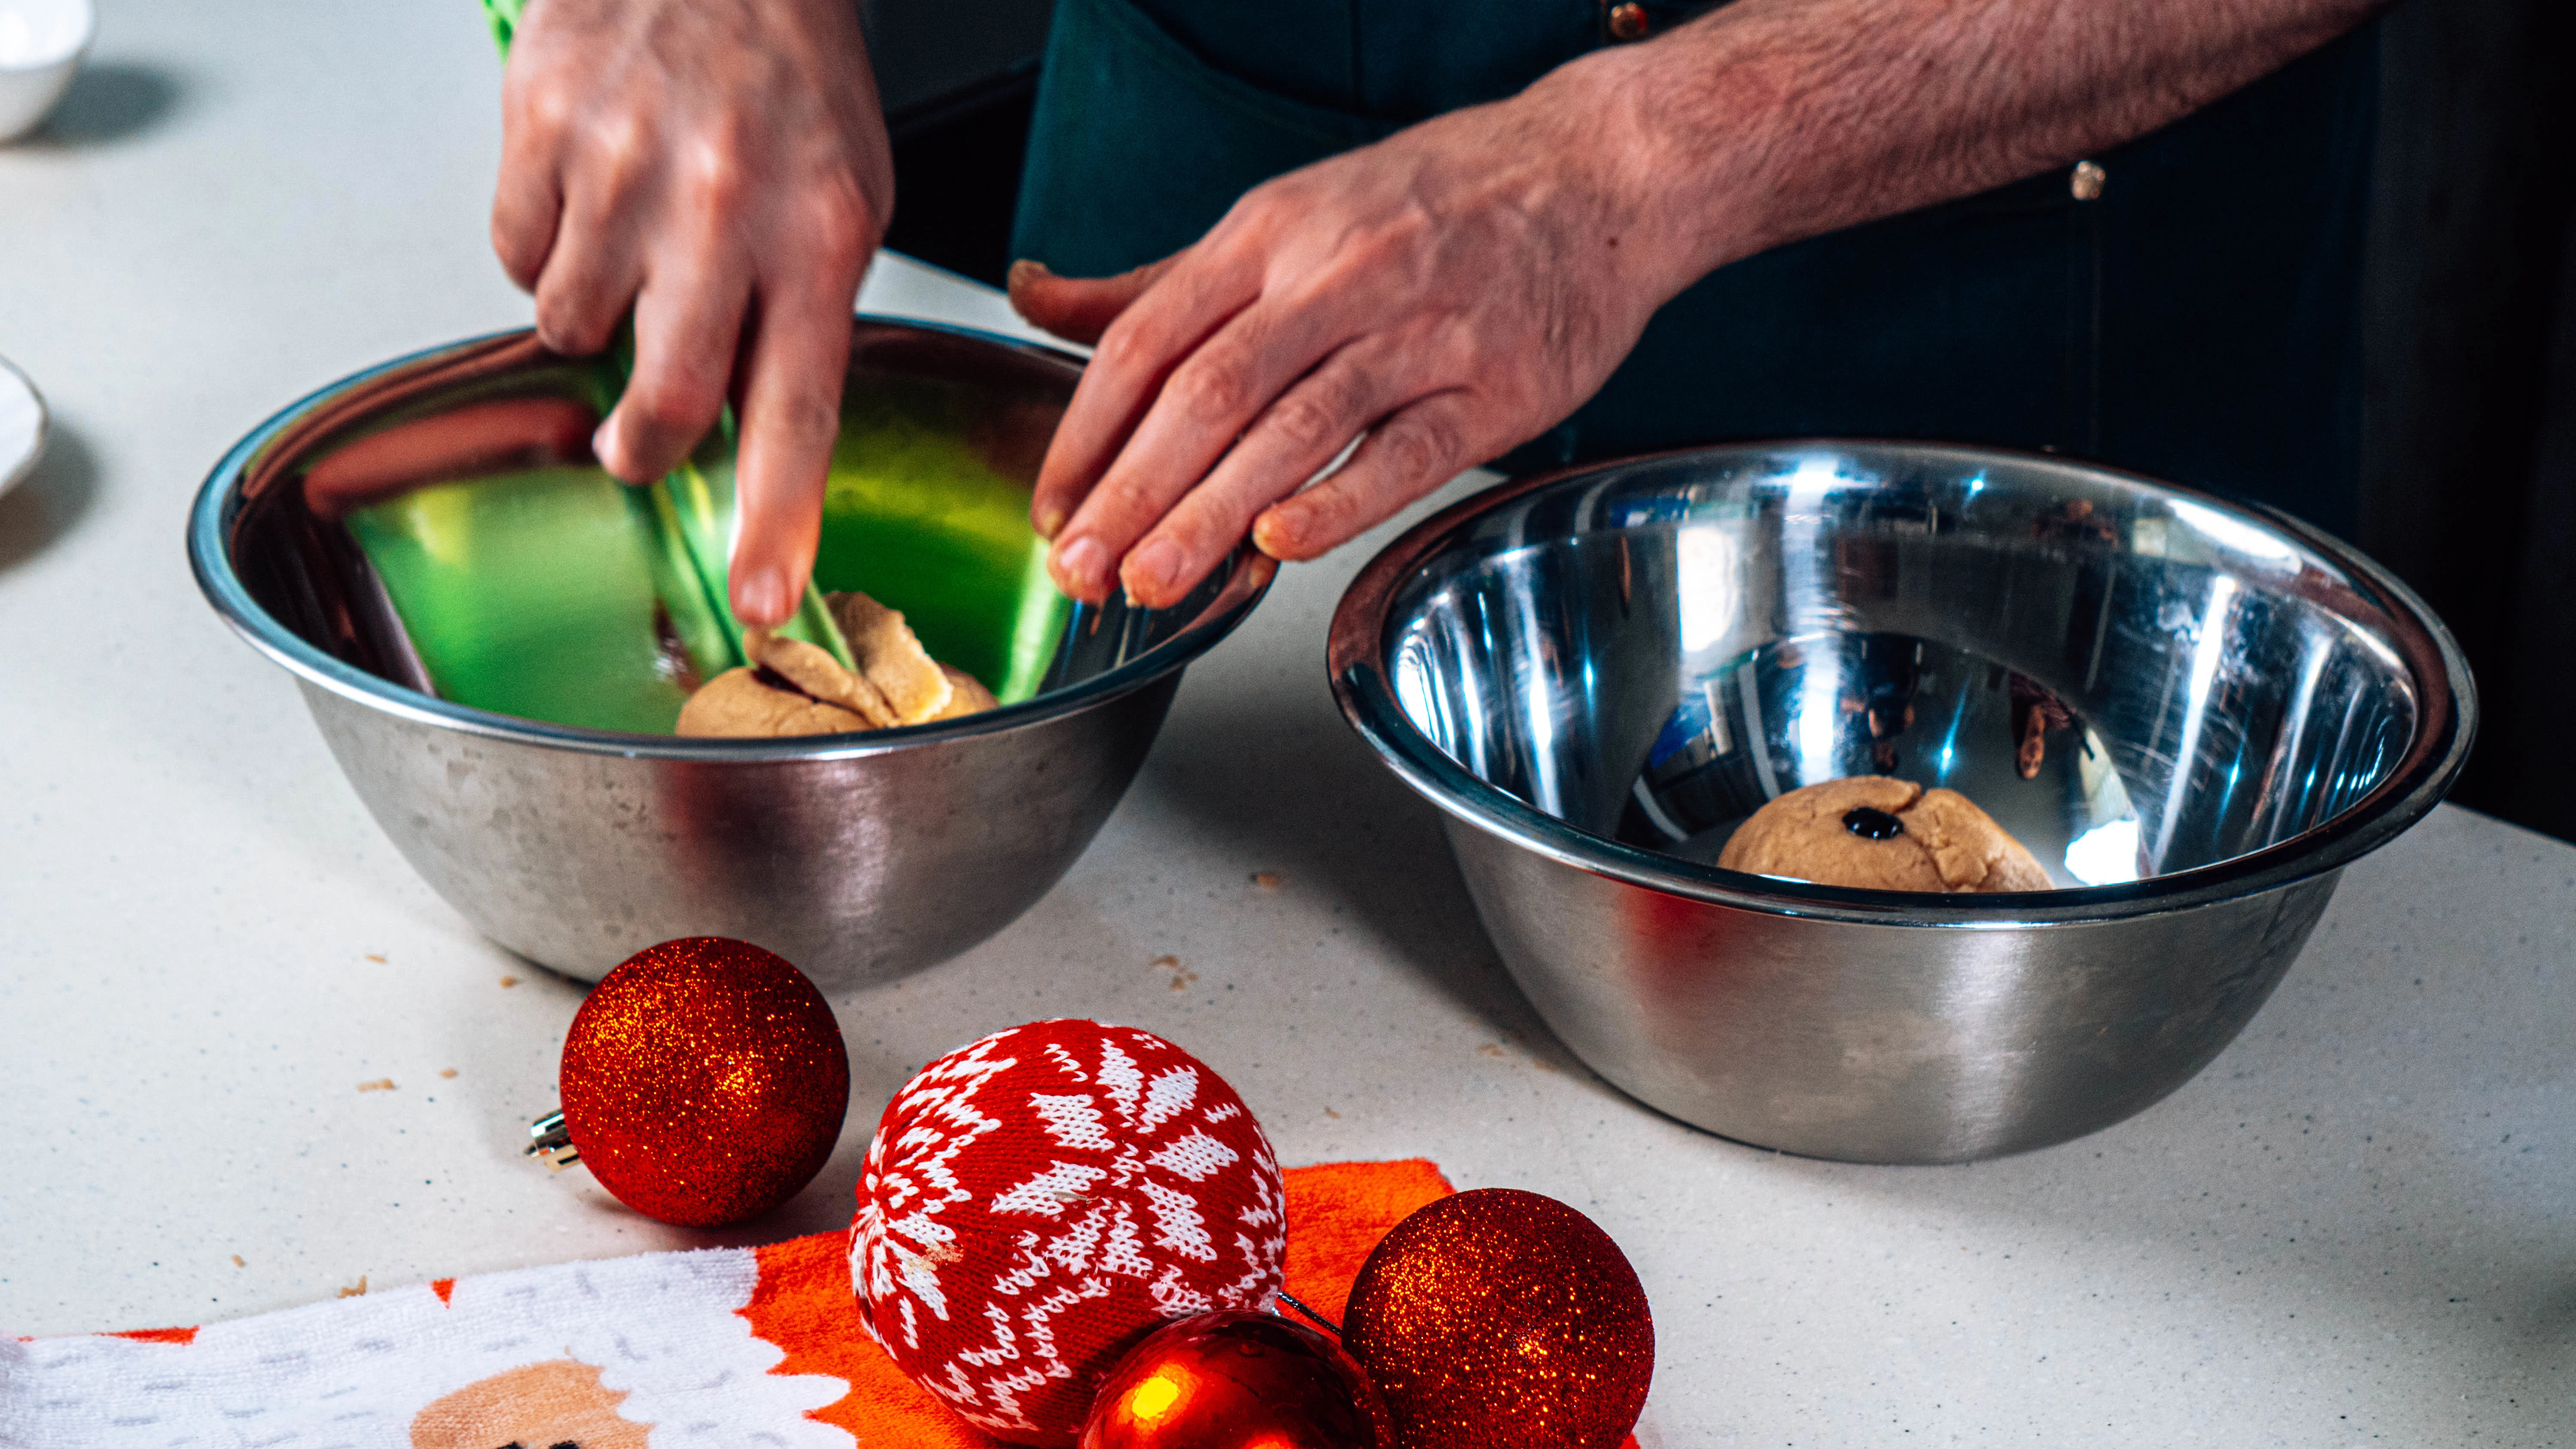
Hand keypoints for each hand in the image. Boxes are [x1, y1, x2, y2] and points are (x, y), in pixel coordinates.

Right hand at [492, 0, 892, 626]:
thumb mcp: (844, 201)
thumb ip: (800, 319)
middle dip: (642, 441)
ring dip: (590, 318)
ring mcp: (624, 172)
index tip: (759, 600)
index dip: (775, 518)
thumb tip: (754, 436)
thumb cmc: (789, 81)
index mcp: (818, 236)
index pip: (797, 412)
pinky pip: (514, 254)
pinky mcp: (542, 134)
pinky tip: (586, 194)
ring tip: (630, 245)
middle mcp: (721, 209)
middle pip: (665, 397)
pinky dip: (542, 245)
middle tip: (635, 433)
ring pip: (569, 329)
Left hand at [1009, 61, 1705, 607]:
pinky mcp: (1492, 389)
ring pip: (1295, 428)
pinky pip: (1404, 454)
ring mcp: (1418, 332)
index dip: (1088, 431)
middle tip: (1081, 572)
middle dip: (1132, 491)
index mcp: (1269, 232)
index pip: (1148, 338)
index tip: (1053, 507)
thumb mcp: (1284, 216)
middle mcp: (1335, 276)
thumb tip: (1035, 296)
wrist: (1594, 173)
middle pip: (1208, 392)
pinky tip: (1282, 545)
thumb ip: (1160, 280)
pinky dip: (1339, 501)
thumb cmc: (1432, 203)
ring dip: (1213, 514)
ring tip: (1152, 584)